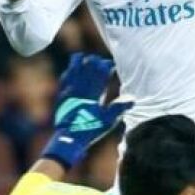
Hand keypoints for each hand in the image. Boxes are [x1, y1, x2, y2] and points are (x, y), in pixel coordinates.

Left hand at [41, 53, 131, 168]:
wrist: (69, 137)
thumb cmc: (91, 129)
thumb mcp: (108, 121)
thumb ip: (119, 108)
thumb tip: (133, 99)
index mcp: (93, 95)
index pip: (100, 76)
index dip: (105, 68)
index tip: (110, 65)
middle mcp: (81, 90)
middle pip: (87, 71)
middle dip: (93, 63)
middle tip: (98, 60)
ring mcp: (70, 92)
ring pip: (74, 72)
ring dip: (79, 64)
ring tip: (83, 57)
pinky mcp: (62, 97)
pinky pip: (65, 80)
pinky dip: (69, 73)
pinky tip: (70, 70)